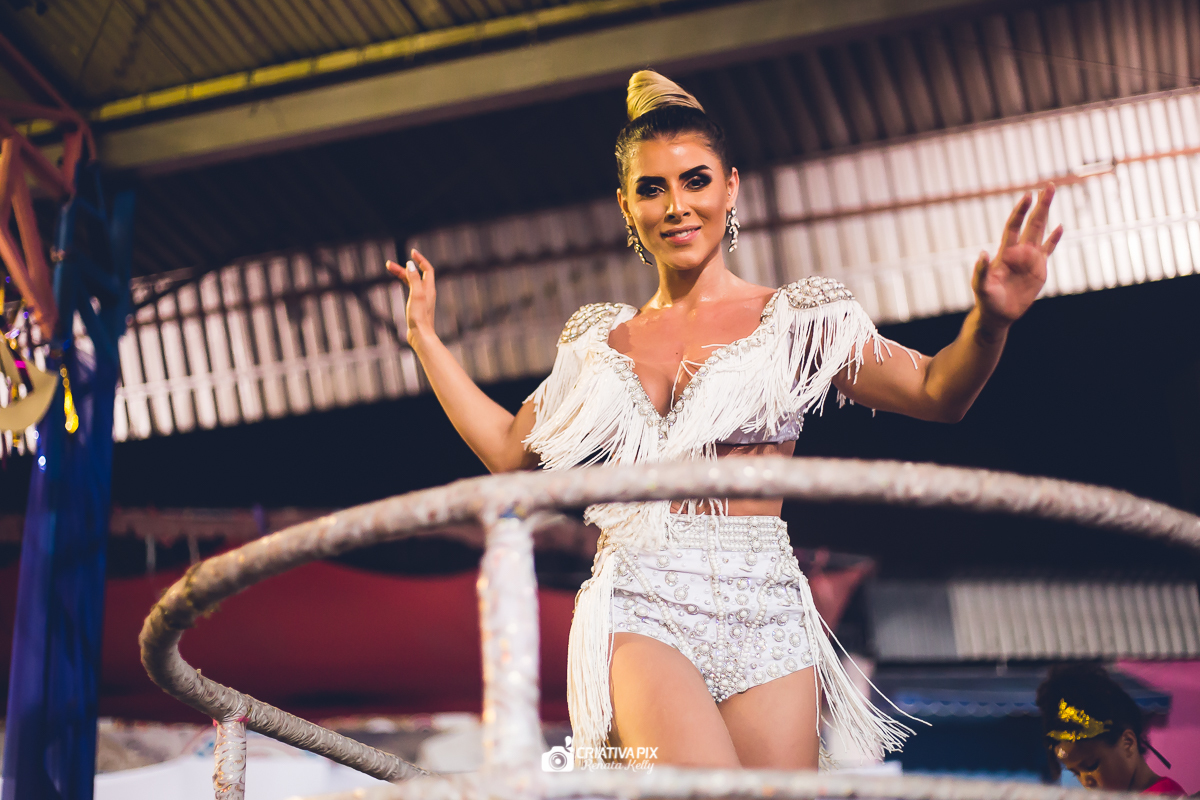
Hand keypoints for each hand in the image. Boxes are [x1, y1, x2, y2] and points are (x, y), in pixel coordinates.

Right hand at [387, 249, 436, 345]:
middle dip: (404, 268)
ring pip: (412, 283)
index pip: (427, 269)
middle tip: (389, 264)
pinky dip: (404, 284)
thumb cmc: (419, 316)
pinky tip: (398, 284)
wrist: (420, 336)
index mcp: (429, 289)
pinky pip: (410, 290)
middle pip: (416, 275)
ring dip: (402, 275)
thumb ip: (413, 278)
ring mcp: (422, 300)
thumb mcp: (416, 294)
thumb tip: (410, 264)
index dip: (420, 260)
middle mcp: (427, 293)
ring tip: (389, 269)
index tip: (412, 252)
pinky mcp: (417, 307)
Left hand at [972, 184, 1063, 327]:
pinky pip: (1048, 250)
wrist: (998, 314)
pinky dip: (1054, 239)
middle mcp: (1018, 251)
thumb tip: (982, 254)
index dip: (1020, 212)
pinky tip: (1060, 226)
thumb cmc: (987, 300)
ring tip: (1052, 195)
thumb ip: (981, 271)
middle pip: (1031, 223)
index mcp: (1005, 253)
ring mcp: (1030, 259)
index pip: (1014, 227)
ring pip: (1041, 232)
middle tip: (1048, 185)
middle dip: (1040, 205)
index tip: (1027, 195)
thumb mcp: (981, 286)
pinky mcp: (1039, 270)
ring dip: (1047, 214)